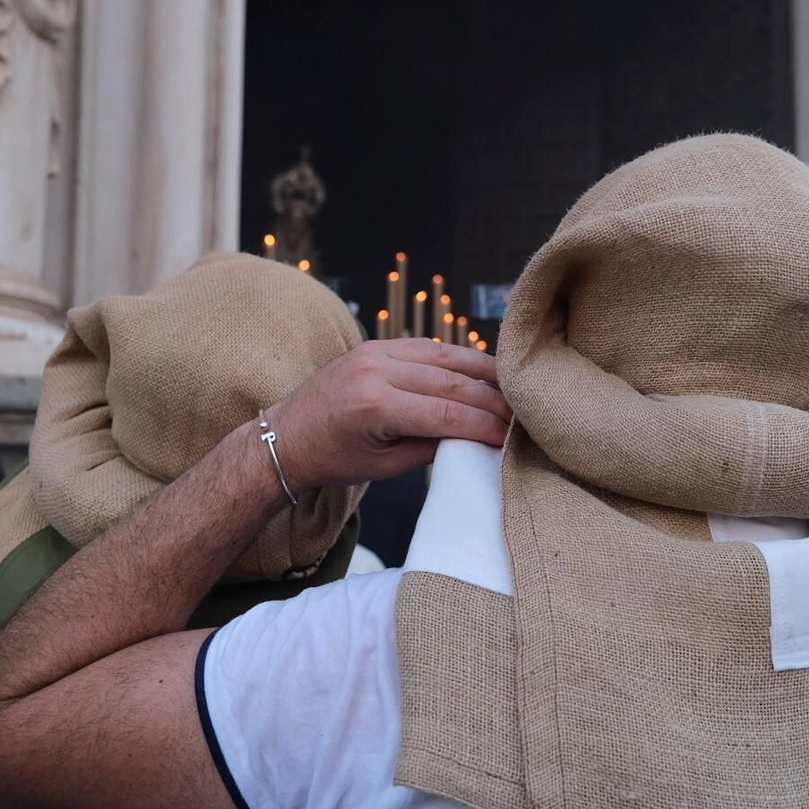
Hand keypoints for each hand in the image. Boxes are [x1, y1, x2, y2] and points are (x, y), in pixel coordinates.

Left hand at [261, 339, 510, 492]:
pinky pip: (427, 347)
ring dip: (482, 372)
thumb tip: (477, 438)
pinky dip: (456, 359)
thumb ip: (433, 448)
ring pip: (444, 357)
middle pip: (452, 382)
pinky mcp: (376, 344)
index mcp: (376, 406)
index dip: (485, 426)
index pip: (448, 413)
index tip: (511, 438)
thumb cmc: (334, 459)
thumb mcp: (386, 465)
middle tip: (522, 415)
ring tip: (512, 388)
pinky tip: (480, 371)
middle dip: (492, 399)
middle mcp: (376, 370)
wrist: (287, 436)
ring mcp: (375, 351)